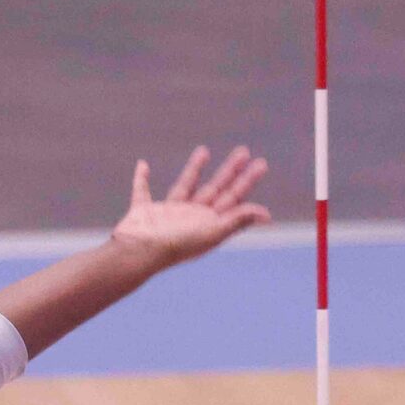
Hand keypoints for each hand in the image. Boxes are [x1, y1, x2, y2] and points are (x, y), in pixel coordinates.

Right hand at [111, 146, 270, 270]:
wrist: (138, 254)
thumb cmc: (175, 246)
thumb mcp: (211, 232)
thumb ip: (236, 220)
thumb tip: (266, 215)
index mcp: (207, 224)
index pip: (232, 199)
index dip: (247, 182)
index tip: (260, 164)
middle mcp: (189, 219)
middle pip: (215, 189)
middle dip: (230, 171)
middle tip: (243, 151)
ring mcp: (166, 216)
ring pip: (185, 186)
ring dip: (194, 169)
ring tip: (204, 150)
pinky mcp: (142, 212)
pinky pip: (142, 191)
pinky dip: (141, 179)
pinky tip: (143, 165)